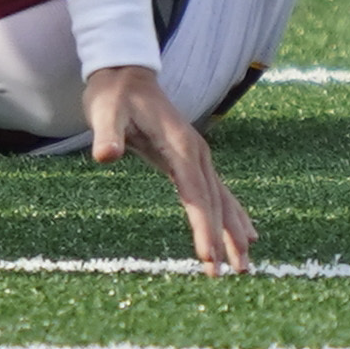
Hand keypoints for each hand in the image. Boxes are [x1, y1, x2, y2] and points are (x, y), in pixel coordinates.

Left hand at [85, 63, 256, 274]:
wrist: (125, 74)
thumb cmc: (113, 95)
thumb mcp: (104, 112)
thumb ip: (107, 135)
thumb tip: (104, 156)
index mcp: (181, 146)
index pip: (195, 194)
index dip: (203, 226)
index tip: (208, 257)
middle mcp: (197, 154)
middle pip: (215, 202)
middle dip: (222, 239)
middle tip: (228, 274)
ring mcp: (198, 157)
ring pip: (222, 200)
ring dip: (234, 233)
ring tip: (245, 267)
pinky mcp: (192, 160)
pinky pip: (217, 193)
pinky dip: (232, 216)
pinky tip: (244, 236)